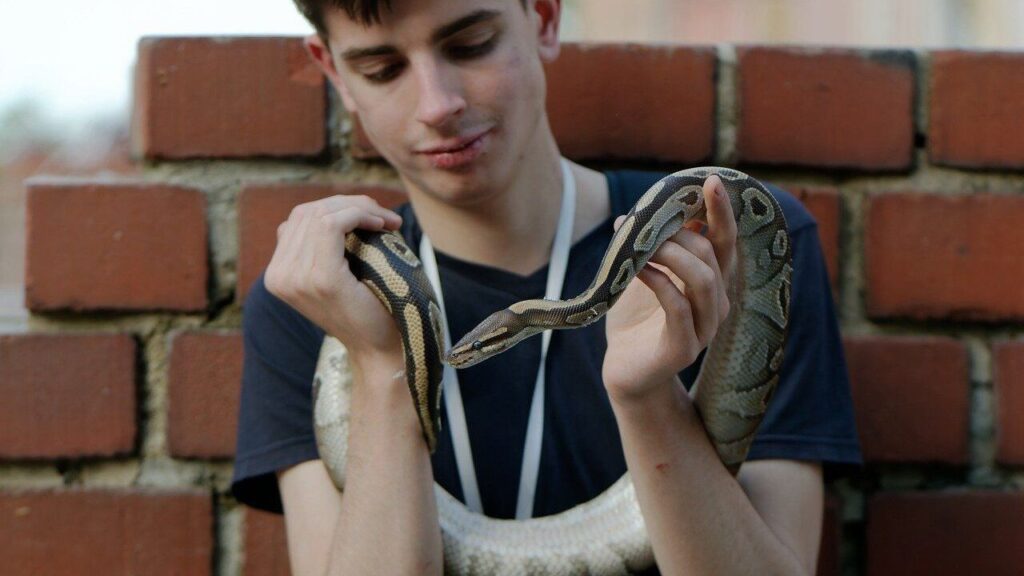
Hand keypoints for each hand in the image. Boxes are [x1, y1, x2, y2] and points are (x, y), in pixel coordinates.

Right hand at [264, 195, 405, 365]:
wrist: (379, 349)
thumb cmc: (367, 310)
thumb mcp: (336, 274)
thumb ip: (321, 246)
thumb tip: (331, 209)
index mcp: (278, 274)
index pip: (298, 219)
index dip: (336, 207)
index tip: (373, 216)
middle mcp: (279, 275)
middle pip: (308, 212)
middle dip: (350, 204)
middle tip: (386, 215)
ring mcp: (296, 277)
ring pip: (321, 214)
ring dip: (360, 208)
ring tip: (388, 220)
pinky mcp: (320, 278)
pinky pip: (331, 225)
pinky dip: (359, 215)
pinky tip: (382, 225)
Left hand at [603, 175, 737, 403]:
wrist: (625, 372)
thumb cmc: (636, 321)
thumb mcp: (647, 276)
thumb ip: (657, 248)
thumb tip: (653, 209)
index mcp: (711, 284)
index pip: (725, 241)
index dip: (722, 211)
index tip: (711, 180)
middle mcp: (716, 304)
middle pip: (712, 254)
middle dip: (681, 231)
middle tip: (647, 220)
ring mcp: (704, 328)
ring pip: (702, 278)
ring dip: (672, 253)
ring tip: (643, 244)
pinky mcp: (683, 348)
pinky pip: (678, 306)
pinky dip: (659, 281)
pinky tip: (639, 269)